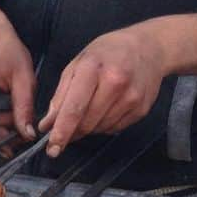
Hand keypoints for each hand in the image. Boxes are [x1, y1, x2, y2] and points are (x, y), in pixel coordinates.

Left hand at [38, 26, 166, 156]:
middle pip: (87, 122)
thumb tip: (48, 123)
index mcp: (93, 69)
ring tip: (84, 114)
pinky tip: (102, 111)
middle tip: (62, 132)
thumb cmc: (106, 53)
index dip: (61, 131)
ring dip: (87, 128)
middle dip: (71, 132)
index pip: (74, 108)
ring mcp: (131, 99)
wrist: (147, 48)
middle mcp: (115, 84)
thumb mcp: (77, 64)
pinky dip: (102, 126)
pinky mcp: (142, 110)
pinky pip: (115, 128)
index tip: (52, 147)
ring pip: (100, 128)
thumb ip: (61, 94)